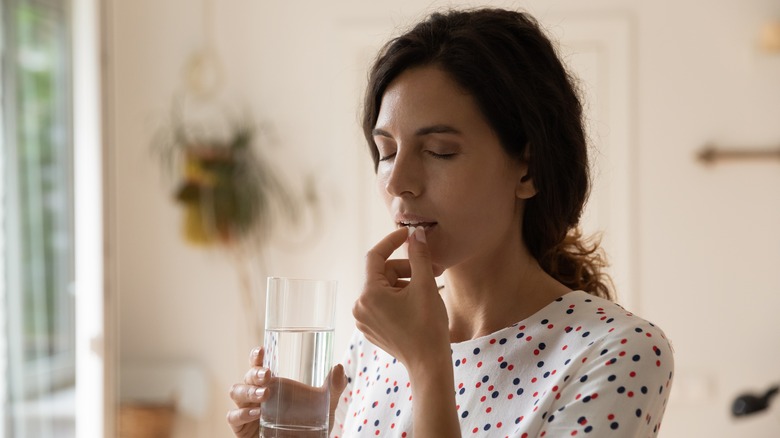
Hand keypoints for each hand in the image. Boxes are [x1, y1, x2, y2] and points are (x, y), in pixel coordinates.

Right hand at [227, 347, 346, 436]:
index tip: (261, 350)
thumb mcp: (325, 405)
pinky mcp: (242, 428)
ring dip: (248, 390)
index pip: (259, 365)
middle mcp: (258, 394)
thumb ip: (333, 387)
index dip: (256, 356)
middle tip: (268, 375)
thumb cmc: (310, 424)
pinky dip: (242, 413)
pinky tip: (257, 413)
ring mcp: (248, 410)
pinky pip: (233, 417)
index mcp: (273, 383)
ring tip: (264, 393)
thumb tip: (339, 367)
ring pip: (236, 392)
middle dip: (254, 373)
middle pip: (247, 376)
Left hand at [352, 227, 449, 369]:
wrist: (429, 365)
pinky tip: (419, 303)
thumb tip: (416, 234)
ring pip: (384, 288)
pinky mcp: (371, 329)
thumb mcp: (425, 286)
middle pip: (382, 274)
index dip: (392, 241)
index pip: (375, 256)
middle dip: (408, 268)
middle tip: (434, 270)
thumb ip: (419, 256)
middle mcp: (360, 306)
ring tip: (429, 289)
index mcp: (368, 294)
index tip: (408, 234)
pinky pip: (383, 304)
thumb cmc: (428, 326)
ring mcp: (364, 320)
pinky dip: (399, 298)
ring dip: (405, 283)